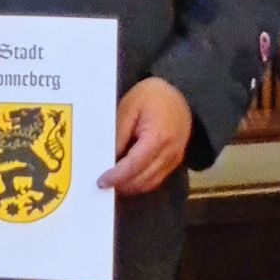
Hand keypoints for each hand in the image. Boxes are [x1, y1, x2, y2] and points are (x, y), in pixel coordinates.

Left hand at [100, 75, 195, 194]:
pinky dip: (141, 182)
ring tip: (113, 182)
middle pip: (143, 178)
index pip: (135, 165)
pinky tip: (127, 178)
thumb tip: (107, 159)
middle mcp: (170, 152)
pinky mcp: (175, 161)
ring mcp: (175, 158)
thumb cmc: (151, 96)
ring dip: (131, 186)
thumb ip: (118, 135)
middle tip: (103, 184)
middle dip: (122, 184)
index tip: (102, 182)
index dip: (117, 177)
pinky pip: (157, 179)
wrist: (177, 93)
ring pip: (150, 183)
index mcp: (158, 137)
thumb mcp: (128, 108)